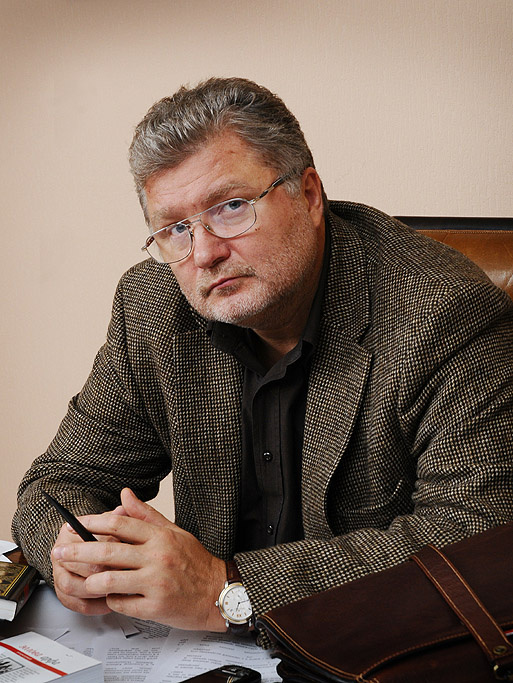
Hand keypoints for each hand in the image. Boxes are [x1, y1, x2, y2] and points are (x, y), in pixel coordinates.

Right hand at [51, 517, 118, 615]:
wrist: (95, 550)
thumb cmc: (105, 537)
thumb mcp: (113, 523)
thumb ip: (119, 518)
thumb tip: (122, 510)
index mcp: (69, 532)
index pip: (82, 543)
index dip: (104, 551)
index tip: (122, 557)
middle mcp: (59, 554)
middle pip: (76, 566)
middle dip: (100, 573)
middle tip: (122, 577)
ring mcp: (59, 574)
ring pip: (71, 587)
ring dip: (94, 591)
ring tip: (115, 590)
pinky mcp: (63, 594)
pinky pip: (75, 604)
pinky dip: (93, 606)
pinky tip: (110, 603)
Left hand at [52, 488, 226, 630]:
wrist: (218, 591)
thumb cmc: (196, 562)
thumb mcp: (174, 532)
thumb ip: (146, 515)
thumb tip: (125, 495)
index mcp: (160, 537)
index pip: (119, 525)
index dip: (93, 524)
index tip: (76, 524)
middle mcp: (157, 557)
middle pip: (108, 551)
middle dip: (78, 551)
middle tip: (59, 551)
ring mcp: (155, 583)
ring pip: (109, 580)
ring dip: (90, 580)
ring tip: (80, 580)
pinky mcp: (155, 606)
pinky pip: (122, 603)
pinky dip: (111, 600)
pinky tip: (110, 596)